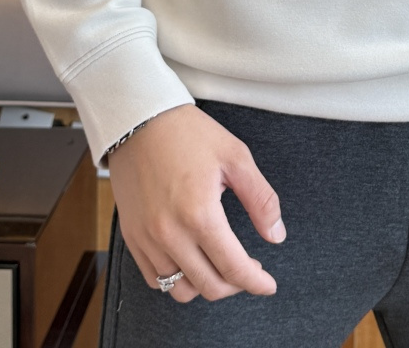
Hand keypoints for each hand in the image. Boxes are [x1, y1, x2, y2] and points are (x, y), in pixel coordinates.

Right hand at [107, 103, 285, 303]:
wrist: (139, 119)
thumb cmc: (187, 133)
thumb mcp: (235, 157)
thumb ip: (260, 199)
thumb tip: (276, 235)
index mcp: (200, 214)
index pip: (234, 269)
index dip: (257, 283)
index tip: (268, 285)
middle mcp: (170, 233)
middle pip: (210, 286)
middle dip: (236, 285)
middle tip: (249, 271)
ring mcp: (147, 238)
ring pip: (181, 289)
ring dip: (206, 284)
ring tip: (220, 265)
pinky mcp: (132, 236)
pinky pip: (155, 279)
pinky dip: (176, 279)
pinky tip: (191, 261)